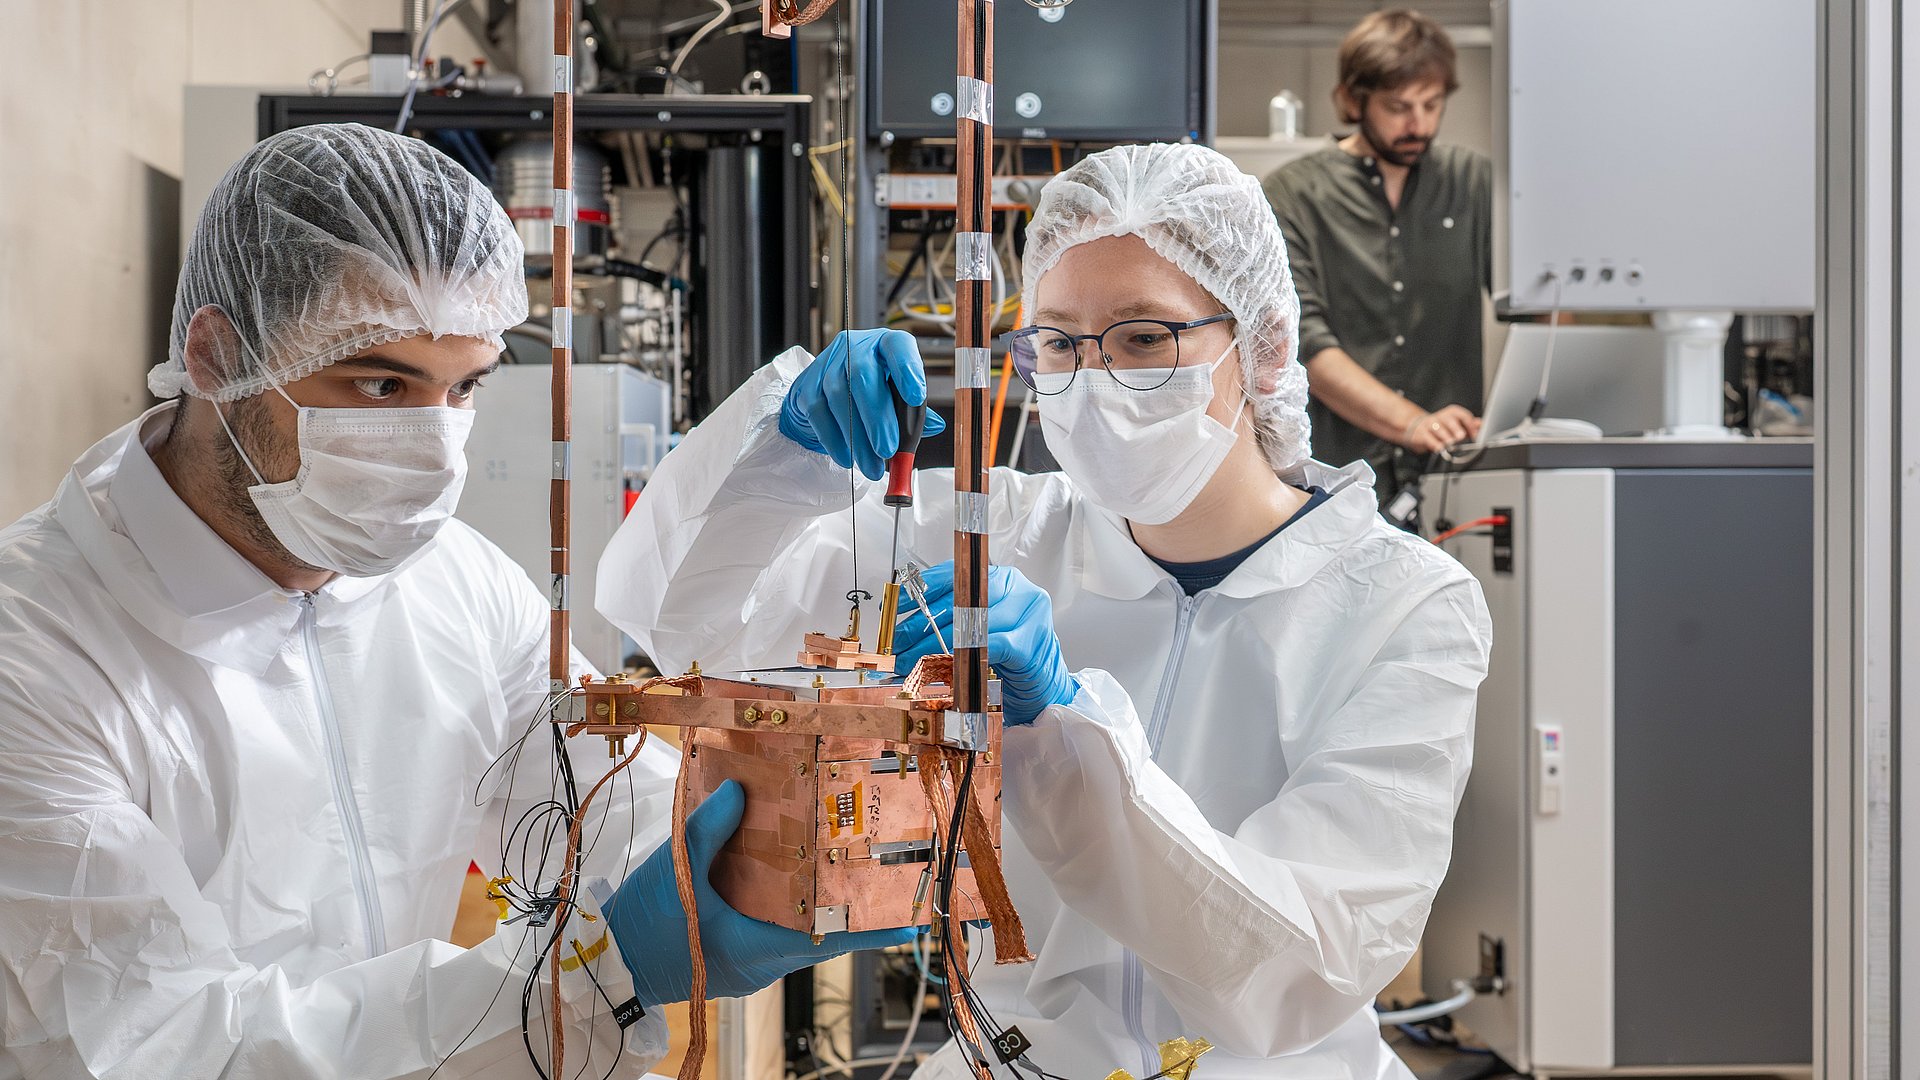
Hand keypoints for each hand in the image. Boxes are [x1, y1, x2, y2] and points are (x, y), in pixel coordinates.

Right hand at [603, 780, 915, 1004]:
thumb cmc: (642, 927)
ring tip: (830, 860)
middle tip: (869, 865)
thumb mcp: (676, 870)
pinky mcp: (734, 961)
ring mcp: (749, 966)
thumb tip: (738, 792)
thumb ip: (710, 829)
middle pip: (819, 931)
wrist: (604, 968)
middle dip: (844, 901)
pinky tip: (778, 873)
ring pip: (794, 931)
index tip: (906, 915)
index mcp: (759, 946)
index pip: (830, 939)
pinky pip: (770, 932)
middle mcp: (764, 962)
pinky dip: (780, 906)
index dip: (871, 926)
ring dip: (810, 902)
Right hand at [779, 328, 947, 479]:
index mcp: (886, 345)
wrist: (827, 392)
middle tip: (888, 450)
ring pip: (839, 397)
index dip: (907, 369)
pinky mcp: (807, 385)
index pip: (898, 346)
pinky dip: (834, 440)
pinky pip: (819, 414)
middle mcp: (856, 348)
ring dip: (857, 438)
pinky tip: (848, 458)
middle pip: (863, 376)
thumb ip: (915, 411)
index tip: (916, 397)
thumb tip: (935, 426)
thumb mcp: (897, 395)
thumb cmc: (871, 392)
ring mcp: (827, 364)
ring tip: (872, 465)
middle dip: (877, 418)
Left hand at [895, 562, 1075, 725]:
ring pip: (971, 624)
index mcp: (1000, 577)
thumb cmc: (1009, 655)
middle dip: (922, 625)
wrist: (1043, 684)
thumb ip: (953, 618)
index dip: (920, 591)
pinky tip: (944, 666)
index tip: (894, 608)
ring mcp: (1028, 612)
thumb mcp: (979, 628)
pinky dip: (964, 656)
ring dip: (935, 646)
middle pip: (959, 601)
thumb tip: (905, 625)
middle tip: (897, 643)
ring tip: (911, 660)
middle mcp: (1016, 588)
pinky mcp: (1031, 640)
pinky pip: (989, 646)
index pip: (954, 575)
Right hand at [1398, 404, 1481, 453]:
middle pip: (1449, 419)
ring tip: (1450, 443)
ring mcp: (1430, 424)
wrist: (1419, 428)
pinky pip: (1428, 438)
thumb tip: (1481, 425)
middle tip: (1460, 436)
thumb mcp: (1457, 424)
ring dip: (1445, 436)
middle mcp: (1441, 416)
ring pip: (1438, 428)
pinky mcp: (1421, 433)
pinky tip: (1439, 448)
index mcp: (1452, 413)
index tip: (1475, 436)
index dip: (1469, 425)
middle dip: (1455, 427)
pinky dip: (1434, 444)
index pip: (1462, 415)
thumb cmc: (1442, 427)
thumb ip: (1470, 425)